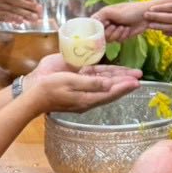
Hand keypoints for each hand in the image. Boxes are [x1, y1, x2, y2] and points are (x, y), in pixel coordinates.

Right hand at [22, 55, 140, 112]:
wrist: (32, 94)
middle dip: (125, 82)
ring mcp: (83, 92)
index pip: (111, 92)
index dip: (124, 87)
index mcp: (87, 98)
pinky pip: (95, 81)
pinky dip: (106, 76)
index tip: (136, 82)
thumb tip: (109, 84)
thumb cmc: (49, 88)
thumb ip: (91, 83)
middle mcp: (88, 96)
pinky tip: (112, 73)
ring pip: (105, 84)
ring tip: (131, 74)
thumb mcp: (70, 83)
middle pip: (111, 89)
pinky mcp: (77, 86)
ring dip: (118, 79)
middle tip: (139, 76)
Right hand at [96, 1, 149, 42]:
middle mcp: (107, 23)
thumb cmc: (131, 10)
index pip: (93, 24)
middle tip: (115, 26)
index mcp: (104, 15)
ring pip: (109, 39)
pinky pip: (118, 41)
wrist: (146, 16)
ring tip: (123, 27)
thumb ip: (102, 15)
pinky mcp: (121, 36)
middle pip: (100, 35)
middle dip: (109, 32)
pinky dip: (123, 36)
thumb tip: (92, 21)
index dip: (97, 28)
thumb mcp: (115, 11)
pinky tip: (128, 30)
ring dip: (117, 34)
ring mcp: (114, 30)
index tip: (104, 26)